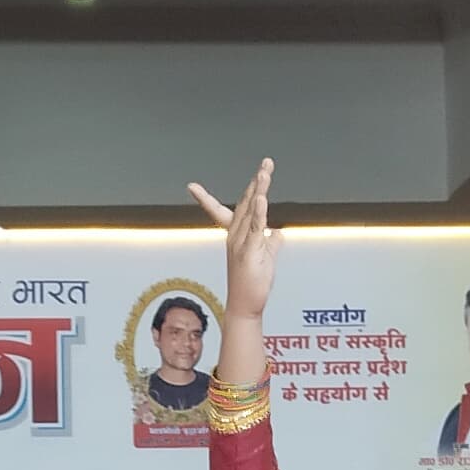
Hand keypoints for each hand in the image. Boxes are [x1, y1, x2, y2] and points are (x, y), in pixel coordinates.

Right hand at [184, 159, 279, 326]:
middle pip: (245, 202)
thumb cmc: (252, 285)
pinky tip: (261, 197)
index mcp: (236, 237)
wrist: (245, 306)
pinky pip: (255, 227)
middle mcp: (235, 237)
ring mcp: (240, 243)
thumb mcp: (265, 259)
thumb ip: (271, 243)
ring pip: (251, 210)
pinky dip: (258, 212)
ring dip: (259, 189)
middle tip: (266, 162)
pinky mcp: (249, 251)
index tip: (191, 187)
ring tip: (265, 170)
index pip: (221, 212)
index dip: (206, 199)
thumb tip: (278, 232)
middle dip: (257, 181)